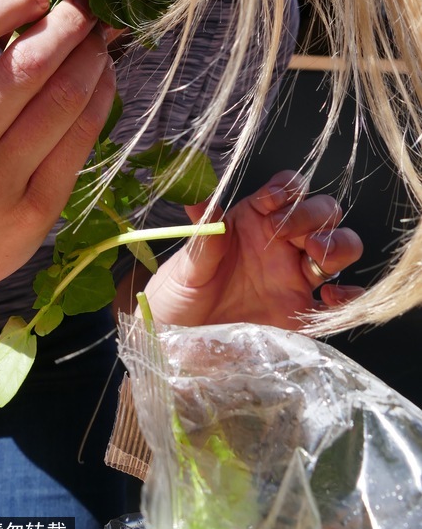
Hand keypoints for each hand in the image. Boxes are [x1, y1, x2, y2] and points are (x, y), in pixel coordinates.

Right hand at [0, 0, 115, 303]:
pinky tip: (103, 79)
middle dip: (66, 25)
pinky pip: (80, 142)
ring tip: (99, 40)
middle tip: (85, 8)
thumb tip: (39, 8)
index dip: (6, 2)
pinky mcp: (33, 216)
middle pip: (22, 69)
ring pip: (60, 103)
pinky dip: (100, 99)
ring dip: (91, 58)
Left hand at [142, 170, 362, 329]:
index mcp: (254, 221)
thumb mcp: (187, 263)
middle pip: (322, 212)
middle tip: (285, 235)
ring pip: (340, 246)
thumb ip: (203, 234)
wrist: (180, 339)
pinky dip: (349, 296)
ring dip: (338, 244)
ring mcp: (296, 276)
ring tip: (316, 258)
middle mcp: (281, 243)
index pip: (288, 189)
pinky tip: (329, 298)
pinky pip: (342, 299)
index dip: (288, 189)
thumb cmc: (180, 293)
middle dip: (314, 215)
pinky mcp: (302, 312)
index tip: (270, 203)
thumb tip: (195, 196)